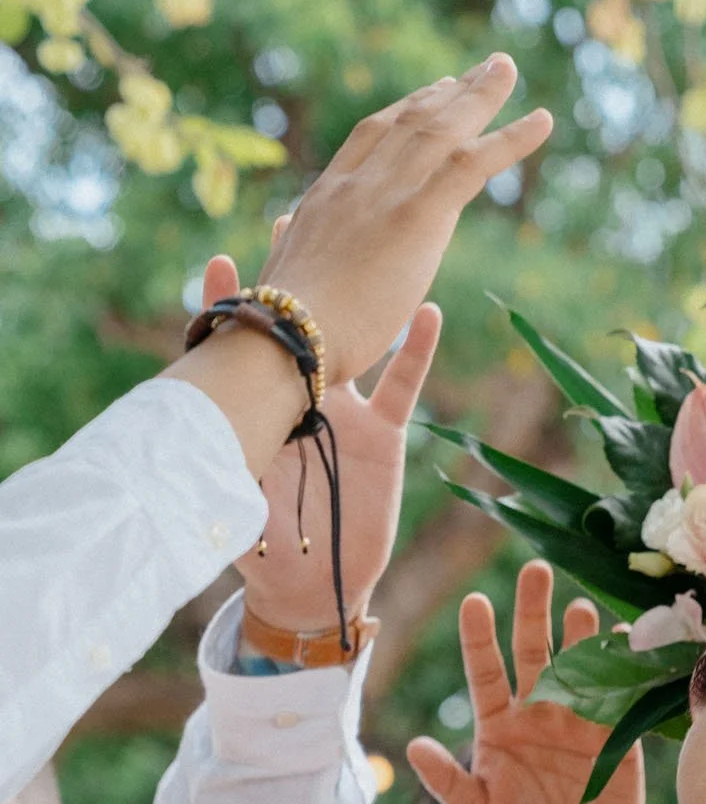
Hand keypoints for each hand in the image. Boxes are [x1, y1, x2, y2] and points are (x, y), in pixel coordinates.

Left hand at [197, 253, 441, 632]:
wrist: (304, 588)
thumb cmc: (256, 544)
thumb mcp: (225, 484)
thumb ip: (213, 441)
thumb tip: (179, 410)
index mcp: (265, 404)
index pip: (255, 340)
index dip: (248, 296)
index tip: (234, 249)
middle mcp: (306, 396)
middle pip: (310, 326)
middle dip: (311, 275)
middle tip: (310, 215)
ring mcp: (348, 412)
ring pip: (362, 341)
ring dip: (371, 297)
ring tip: (379, 245)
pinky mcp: (384, 437)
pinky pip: (404, 385)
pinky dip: (417, 349)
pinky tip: (429, 311)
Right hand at [263, 58, 550, 384]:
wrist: (284, 338)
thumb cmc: (280, 327)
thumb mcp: (285, 273)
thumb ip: (293, 244)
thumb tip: (287, 227)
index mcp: (326, 198)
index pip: (371, 139)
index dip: (404, 113)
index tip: (431, 94)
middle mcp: (356, 184)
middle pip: (410, 122)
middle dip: (449, 93)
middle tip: (483, 70)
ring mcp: (385, 195)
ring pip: (441, 130)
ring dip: (481, 96)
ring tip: (507, 68)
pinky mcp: (415, 216)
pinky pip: (472, 165)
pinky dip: (512, 140)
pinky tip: (543, 121)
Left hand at [407, 564, 646, 803]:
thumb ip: (448, 781)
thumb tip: (414, 747)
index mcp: (499, 726)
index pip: (486, 673)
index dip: (481, 639)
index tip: (474, 604)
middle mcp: (539, 714)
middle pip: (534, 652)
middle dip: (533, 612)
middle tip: (534, 572)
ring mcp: (578, 723)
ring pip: (578, 667)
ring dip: (579, 637)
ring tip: (580, 608)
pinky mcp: (615, 741)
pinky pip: (619, 700)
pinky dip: (624, 671)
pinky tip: (626, 641)